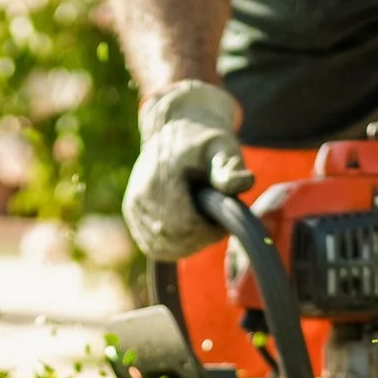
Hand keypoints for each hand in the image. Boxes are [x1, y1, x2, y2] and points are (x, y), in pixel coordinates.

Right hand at [123, 80, 256, 261]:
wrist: (176, 129)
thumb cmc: (204, 141)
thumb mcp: (222, 147)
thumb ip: (230, 167)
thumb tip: (244, 182)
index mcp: (160, 180)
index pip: (183, 227)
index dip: (208, 232)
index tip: (224, 222)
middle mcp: (140, 196)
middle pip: (172, 240)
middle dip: (200, 239)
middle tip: (217, 224)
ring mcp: (133, 207)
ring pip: (162, 247)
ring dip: (188, 244)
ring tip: (204, 222)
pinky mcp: (132, 215)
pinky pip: (153, 245)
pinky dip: (175, 245)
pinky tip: (190, 229)